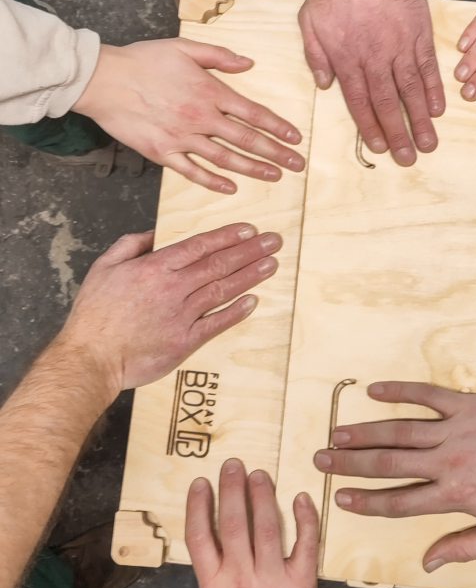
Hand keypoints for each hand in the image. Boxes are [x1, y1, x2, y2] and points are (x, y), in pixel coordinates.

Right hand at [61, 223, 281, 391]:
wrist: (90, 358)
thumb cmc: (94, 315)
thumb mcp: (104, 268)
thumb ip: (130, 245)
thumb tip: (154, 234)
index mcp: (154, 268)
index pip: (199, 246)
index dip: (227, 236)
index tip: (249, 229)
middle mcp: (172, 288)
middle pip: (218, 264)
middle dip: (249, 251)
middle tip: (274, 241)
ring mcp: (181, 316)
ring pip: (222, 289)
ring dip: (250, 276)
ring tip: (271, 264)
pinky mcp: (184, 342)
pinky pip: (217, 323)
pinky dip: (236, 311)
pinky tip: (253, 301)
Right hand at [72, 39, 304, 193]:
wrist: (103, 79)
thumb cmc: (143, 60)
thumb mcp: (184, 47)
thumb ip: (220, 56)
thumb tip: (249, 63)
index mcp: (209, 91)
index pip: (253, 113)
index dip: (277, 127)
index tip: (295, 139)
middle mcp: (201, 118)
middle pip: (247, 140)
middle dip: (276, 154)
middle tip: (297, 165)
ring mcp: (182, 138)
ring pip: (225, 159)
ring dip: (253, 170)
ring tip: (274, 177)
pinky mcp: (163, 153)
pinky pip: (193, 172)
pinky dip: (213, 182)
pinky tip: (231, 188)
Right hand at [186, 459, 321, 587]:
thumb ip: (209, 584)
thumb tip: (211, 555)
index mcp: (214, 587)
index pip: (200, 537)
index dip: (199, 506)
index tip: (202, 482)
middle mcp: (240, 580)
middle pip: (232, 525)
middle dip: (231, 489)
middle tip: (233, 464)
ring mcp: (273, 581)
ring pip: (266, 528)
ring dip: (262, 496)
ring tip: (259, 474)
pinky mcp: (302, 584)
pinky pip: (304, 544)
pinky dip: (304, 518)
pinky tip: (301, 498)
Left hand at [299, 0, 443, 165]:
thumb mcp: (310, 20)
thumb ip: (315, 55)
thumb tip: (325, 84)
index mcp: (348, 60)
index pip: (360, 103)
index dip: (371, 128)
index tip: (380, 148)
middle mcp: (376, 60)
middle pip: (388, 105)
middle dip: (399, 135)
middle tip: (408, 158)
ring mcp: (400, 49)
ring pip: (411, 92)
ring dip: (420, 121)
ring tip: (428, 144)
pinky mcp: (419, 36)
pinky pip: (428, 70)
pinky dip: (434, 91)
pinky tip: (438, 110)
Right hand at [314, 381, 475, 570]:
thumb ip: (464, 548)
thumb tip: (427, 561)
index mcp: (455, 494)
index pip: (399, 500)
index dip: (366, 501)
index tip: (339, 500)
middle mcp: (449, 460)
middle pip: (389, 463)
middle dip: (351, 463)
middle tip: (321, 460)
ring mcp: (458, 428)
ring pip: (401, 430)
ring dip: (366, 431)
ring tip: (338, 432)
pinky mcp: (469, 404)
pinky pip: (428, 395)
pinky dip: (401, 391)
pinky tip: (375, 390)